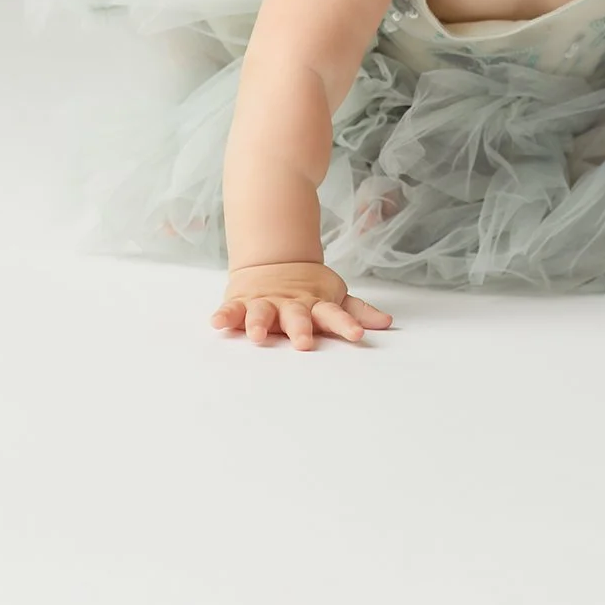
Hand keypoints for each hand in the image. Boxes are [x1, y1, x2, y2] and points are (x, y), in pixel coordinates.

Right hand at [210, 260, 393, 350]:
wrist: (273, 261)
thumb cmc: (309, 290)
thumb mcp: (334, 297)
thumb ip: (356, 312)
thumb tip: (386, 323)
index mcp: (316, 304)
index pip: (334, 314)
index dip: (346, 324)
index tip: (357, 335)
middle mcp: (291, 304)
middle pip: (297, 316)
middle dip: (299, 329)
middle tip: (303, 342)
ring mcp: (265, 303)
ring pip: (262, 313)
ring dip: (259, 323)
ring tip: (258, 336)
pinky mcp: (242, 302)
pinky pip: (231, 310)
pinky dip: (224, 315)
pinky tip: (217, 323)